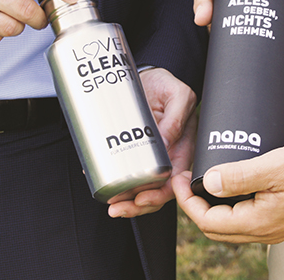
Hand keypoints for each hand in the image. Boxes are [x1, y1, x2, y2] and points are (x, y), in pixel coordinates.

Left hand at [108, 67, 197, 217]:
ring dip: (124, 200)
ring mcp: (149, 155)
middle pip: (155, 191)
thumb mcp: (178, 95)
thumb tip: (165, 144)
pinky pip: (123, 170)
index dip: (160, 195)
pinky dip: (112, 180)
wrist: (148, 75)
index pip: (175, 181)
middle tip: (118, 207)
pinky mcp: (131, 150)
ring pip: (139, 187)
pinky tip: (100, 183)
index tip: (142, 199)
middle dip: (137, 205)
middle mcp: (167, 156)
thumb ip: (176, 118)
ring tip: (109, 202)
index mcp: (183, 147)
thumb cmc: (166, 84)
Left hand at [173, 143, 283, 243]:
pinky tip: (233, 186)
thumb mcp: (276, 166)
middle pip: (216, 229)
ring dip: (213, 207)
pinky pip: (248, 219)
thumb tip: (207, 182)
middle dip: (195, 206)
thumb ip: (239, 176)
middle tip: (185, 181)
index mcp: (259, 222)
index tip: (178, 179)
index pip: (208, 222)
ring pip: (232, 226)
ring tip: (204, 182)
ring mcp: (276, 229)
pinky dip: (232, 206)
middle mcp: (265, 232)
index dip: (186, 202)